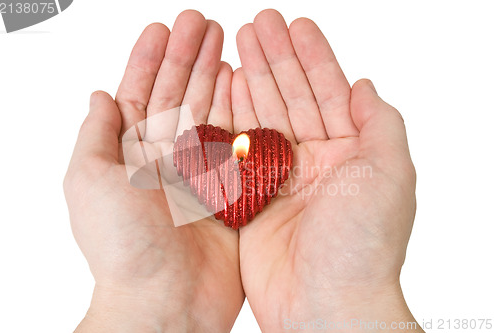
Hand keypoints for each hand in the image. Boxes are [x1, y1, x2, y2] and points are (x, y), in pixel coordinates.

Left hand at [64, 11, 242, 331]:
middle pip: (177, 95)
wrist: (167, 300)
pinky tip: (241, 82)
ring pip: (208, 111)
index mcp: (131, 156)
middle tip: (200, 22)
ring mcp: (200, 172)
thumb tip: (99, 95)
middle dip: (188, 57)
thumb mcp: (90, 180)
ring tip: (223, 40)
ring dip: (214, 74)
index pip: (140, 95)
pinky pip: (236, 141)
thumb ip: (97, 134)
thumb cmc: (123, 246)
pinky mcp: (230, 188)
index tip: (163, 28)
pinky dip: (239, 109)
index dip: (150, 59)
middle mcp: (166, 160)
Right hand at [234, 10, 422, 331]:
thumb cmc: (363, 245)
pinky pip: (238, 150)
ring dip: (251, 79)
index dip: (312, 56)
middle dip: (275, 59)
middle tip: (257, 23)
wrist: (326, 305)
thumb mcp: (390, 173)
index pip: (328, 92)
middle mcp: (314, 162)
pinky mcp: (251, 199)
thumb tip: (364, 84)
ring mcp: (280, 179)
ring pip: (262, 117)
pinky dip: (231, 118)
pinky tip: (225, 90)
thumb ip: (379, 122)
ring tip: (237, 44)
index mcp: (350, 153)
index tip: (295, 24)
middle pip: (291, 98)